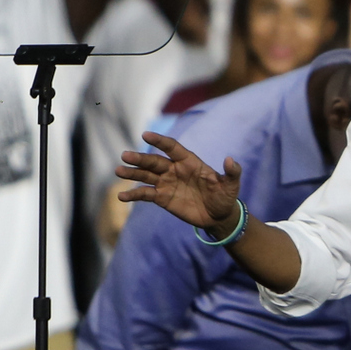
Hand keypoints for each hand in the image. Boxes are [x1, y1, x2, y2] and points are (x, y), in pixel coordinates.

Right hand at [116, 130, 241, 229]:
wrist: (218, 215)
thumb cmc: (225, 196)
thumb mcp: (231, 184)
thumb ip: (232, 172)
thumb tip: (230, 160)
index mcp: (190, 162)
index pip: (172, 148)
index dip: (160, 141)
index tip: (146, 134)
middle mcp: (175, 169)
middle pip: (154, 161)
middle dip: (140, 158)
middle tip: (125, 155)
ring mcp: (167, 183)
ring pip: (146, 175)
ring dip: (132, 173)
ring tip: (118, 171)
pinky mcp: (162, 198)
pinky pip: (145, 194)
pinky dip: (134, 194)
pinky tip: (121, 197)